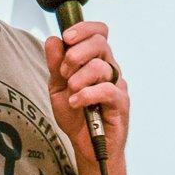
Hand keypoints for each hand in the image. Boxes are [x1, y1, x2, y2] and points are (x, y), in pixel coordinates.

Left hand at [45, 21, 129, 164]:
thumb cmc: (75, 114)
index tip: (67, 37)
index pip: (98, 32)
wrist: (85, 145)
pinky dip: (86, 95)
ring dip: (78, 78)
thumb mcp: (57, 87)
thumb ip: (55, 64)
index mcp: (95, 59)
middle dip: (76, 53)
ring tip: (70, 93)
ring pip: (100, 66)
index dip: (84, 29)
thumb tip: (53, 40)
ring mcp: (117, 84)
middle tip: (64, 72)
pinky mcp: (121, 102)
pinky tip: (75, 103)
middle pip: (100, 43)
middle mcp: (108, 68)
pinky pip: (106, 90)